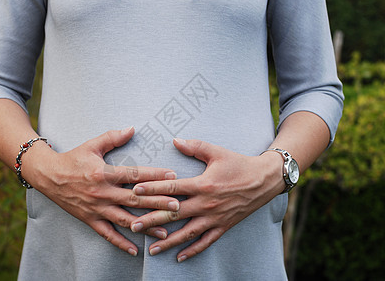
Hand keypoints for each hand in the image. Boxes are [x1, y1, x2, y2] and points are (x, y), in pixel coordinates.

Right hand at [23, 126, 179, 256]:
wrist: (48, 175)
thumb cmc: (72, 158)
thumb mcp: (92, 145)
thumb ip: (113, 138)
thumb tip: (132, 129)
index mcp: (104, 173)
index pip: (134, 174)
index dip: (155, 175)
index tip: (173, 176)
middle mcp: (102, 193)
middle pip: (135, 199)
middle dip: (158, 203)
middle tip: (178, 206)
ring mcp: (96, 208)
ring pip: (125, 219)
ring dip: (146, 225)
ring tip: (165, 230)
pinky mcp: (90, 219)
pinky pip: (107, 234)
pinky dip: (121, 243)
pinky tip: (136, 250)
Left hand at [129, 138, 284, 261]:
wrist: (265, 179)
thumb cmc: (239, 164)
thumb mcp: (217, 152)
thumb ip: (195, 147)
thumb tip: (175, 140)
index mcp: (202, 184)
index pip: (172, 188)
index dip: (152, 189)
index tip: (134, 192)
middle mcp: (206, 204)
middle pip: (174, 214)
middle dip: (152, 220)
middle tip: (133, 226)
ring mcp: (214, 217)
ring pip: (187, 233)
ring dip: (168, 241)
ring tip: (151, 249)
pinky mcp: (223, 226)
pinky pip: (206, 241)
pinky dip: (193, 250)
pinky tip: (179, 257)